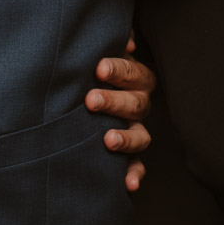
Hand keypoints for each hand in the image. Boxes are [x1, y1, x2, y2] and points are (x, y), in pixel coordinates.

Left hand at [89, 37, 154, 191]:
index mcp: (136, 79)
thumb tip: (126, 39)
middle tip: (90, 100)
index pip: (134, 73)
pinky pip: (137, 166)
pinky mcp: (130, 156)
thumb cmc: (92, 70)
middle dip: (114, 102)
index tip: (100, 68)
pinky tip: (129, 184)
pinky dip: (134, 175)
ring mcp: (136, 131)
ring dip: (125, 139)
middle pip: (136, 104)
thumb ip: (110, 42)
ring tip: (107, 140)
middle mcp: (139, 105)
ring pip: (140, 136)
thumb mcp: (100, 53)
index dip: (120, 70)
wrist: (83, 98)